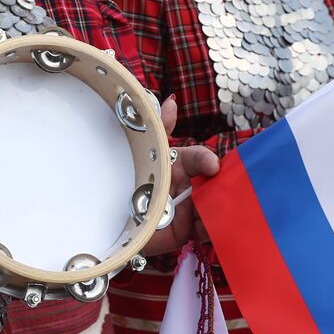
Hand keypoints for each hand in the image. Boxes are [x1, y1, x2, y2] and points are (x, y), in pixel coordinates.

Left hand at [143, 95, 218, 254]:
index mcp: (182, 164)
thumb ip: (158, 127)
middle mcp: (190, 185)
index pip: (200, 158)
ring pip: (214, 208)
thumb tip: (171, 100)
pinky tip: (202, 229)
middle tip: (219, 192)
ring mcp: (191, 209)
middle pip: (214, 185)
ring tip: (207, 214)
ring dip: (216, 211)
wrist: (113, 217)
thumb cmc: (132, 178)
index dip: (206, 160)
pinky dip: (209, 230)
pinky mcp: (187, 232)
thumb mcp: (145, 149)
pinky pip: (206, 231)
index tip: (212, 165)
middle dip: (220, 188)